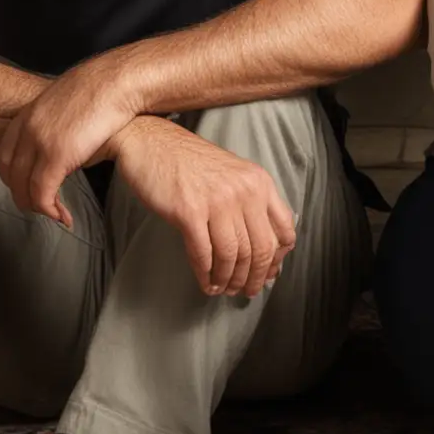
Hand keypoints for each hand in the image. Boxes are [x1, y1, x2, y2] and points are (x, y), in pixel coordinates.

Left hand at [0, 51, 141, 226]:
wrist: (118, 81)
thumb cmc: (103, 89)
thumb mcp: (68, 103)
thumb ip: (57, 123)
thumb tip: (64, 141)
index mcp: (28, 114)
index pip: (4, 153)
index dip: (13, 175)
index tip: (25, 186)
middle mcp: (27, 128)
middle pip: (10, 172)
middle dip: (21, 194)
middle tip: (38, 206)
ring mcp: (39, 142)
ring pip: (23, 187)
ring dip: (36, 207)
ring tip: (53, 215)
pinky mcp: (57, 156)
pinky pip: (42, 193)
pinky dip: (50, 210)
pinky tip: (63, 215)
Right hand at [113, 117, 295, 295]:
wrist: (149, 142)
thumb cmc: (188, 161)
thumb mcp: (232, 174)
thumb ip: (250, 203)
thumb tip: (264, 249)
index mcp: (259, 182)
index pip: (284, 229)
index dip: (278, 258)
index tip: (269, 273)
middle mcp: (243, 191)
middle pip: (260, 249)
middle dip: (254, 277)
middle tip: (245, 291)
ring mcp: (216, 201)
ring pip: (233, 256)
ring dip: (229, 279)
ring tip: (223, 288)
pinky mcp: (188, 212)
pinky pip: (204, 254)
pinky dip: (207, 274)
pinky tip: (206, 283)